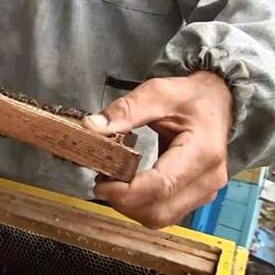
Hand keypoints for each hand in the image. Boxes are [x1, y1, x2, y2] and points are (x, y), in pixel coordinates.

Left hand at [82, 71, 231, 228]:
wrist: (218, 101)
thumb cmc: (190, 97)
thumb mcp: (157, 92)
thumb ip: (125, 110)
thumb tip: (92, 126)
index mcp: (202, 152)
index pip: (161, 186)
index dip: (126, 192)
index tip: (100, 184)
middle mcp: (207, 179)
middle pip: (158, 211)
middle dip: (123, 202)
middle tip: (101, 181)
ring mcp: (204, 192)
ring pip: (160, 218)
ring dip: (129, 207)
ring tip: (112, 183)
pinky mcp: (195, 197)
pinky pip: (164, 213)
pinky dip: (140, 206)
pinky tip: (126, 187)